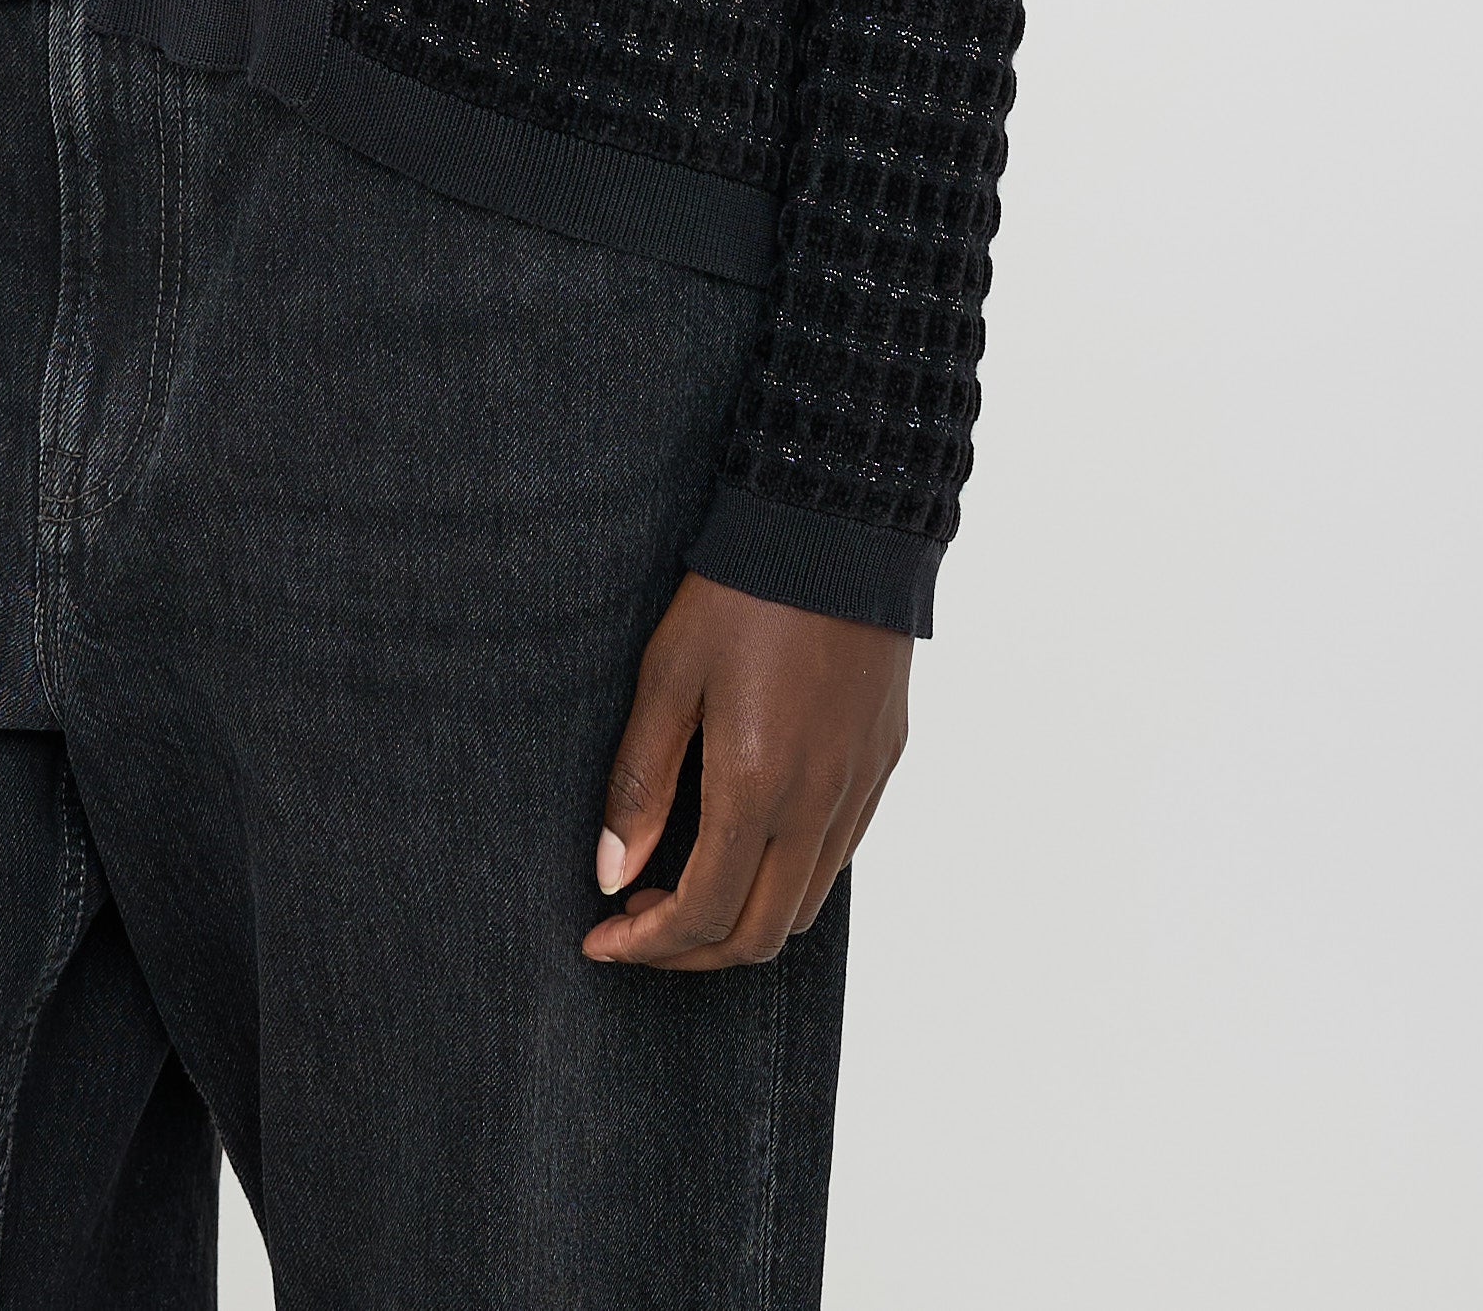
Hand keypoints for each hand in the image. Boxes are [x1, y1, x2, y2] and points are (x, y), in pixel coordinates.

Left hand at [585, 572, 910, 967]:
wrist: (833, 530)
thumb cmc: (738, 596)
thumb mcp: (667, 678)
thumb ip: (641, 784)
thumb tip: (611, 875)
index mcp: (755, 788)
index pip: (703, 915)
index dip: (647, 944)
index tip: (601, 937)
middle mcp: (816, 806)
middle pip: (759, 935)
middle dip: (691, 952)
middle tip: (639, 927)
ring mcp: (857, 789)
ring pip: (804, 906)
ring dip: (742, 922)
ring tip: (685, 891)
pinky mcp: (881, 765)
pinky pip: (837, 857)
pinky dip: (786, 880)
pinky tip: (746, 844)